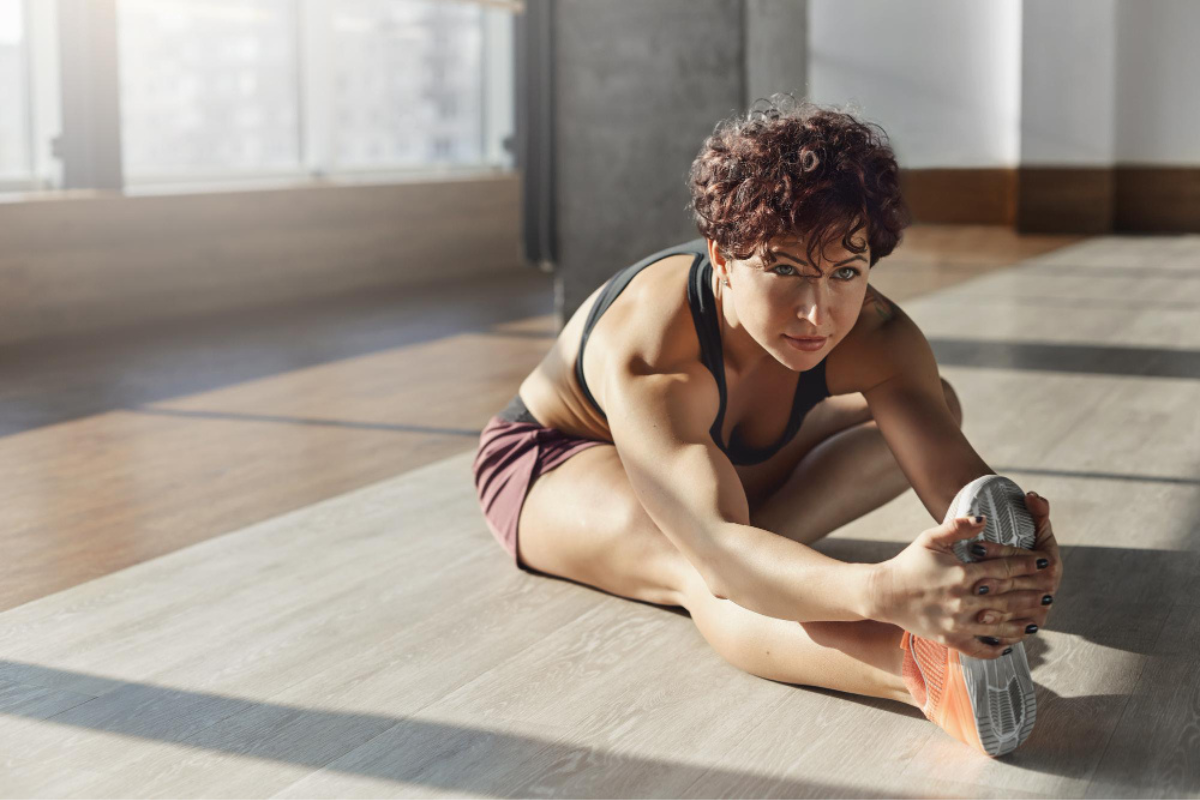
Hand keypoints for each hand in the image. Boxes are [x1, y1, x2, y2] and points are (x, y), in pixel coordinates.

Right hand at [870, 514, 1049, 657]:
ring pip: (1000, 625)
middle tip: (1051, 591)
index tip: (1044, 562)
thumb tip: (984, 517)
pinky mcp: (950, 639)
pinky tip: (1010, 644)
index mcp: (961, 574)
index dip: (1027, 564)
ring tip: (1038, 619)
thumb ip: (958, 527)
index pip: (1004, 568)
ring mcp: (957, 622)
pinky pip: (980, 648)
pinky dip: (997, 648)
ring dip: (1022, 622)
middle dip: (1032, 593)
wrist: (884, 593)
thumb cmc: (908, 563)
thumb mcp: (930, 539)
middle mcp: (963, 600)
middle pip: (1008, 597)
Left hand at [967, 491, 1061, 631]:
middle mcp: (1048, 588)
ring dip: (996, 609)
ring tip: (975, 606)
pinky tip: (982, 625)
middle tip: (969, 579)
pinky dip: (1000, 629)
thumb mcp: (1033, 529)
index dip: (998, 552)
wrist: (1023, 575)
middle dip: (993, 581)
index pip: (1021, 557)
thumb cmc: (1023, 548)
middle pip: (1016, 584)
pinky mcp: (1031, 625)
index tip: (974, 547)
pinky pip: (1016, 629)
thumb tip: (1032, 495)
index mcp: (1050, 562)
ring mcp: (1041, 608)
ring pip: (1016, 609)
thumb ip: (1037, 512)